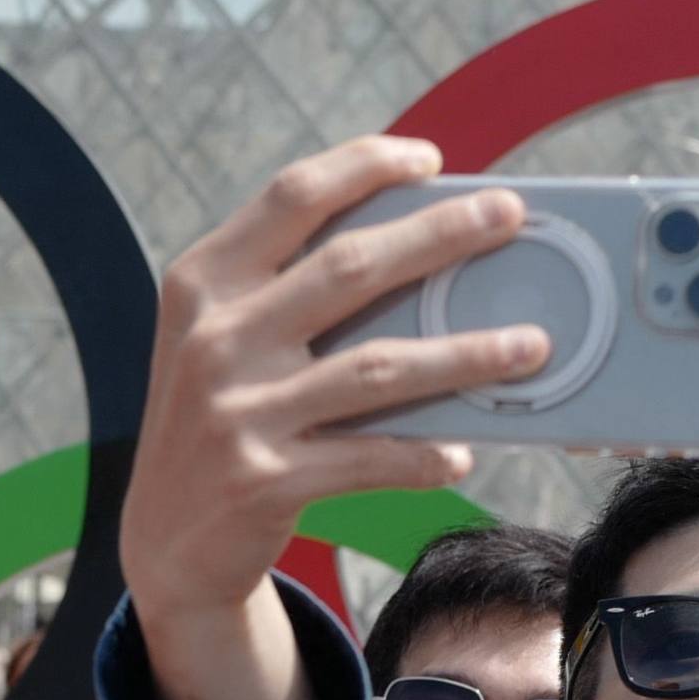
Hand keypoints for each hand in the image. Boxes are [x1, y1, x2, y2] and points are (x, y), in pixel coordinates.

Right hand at [121, 138, 545, 642]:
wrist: (166, 540)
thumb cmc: (218, 418)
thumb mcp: (221, 339)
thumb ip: (285, 290)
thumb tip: (415, 247)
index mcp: (203, 283)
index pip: (292, 197)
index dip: (365, 166)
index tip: (429, 159)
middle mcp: (216, 338)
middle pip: (351, 266)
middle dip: (442, 233)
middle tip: (509, 215)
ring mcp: (238, 410)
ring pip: (378, 367)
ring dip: (466, 353)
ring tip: (533, 344)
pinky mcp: (265, 479)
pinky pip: (369, 458)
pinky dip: (423, 454)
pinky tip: (463, 452)